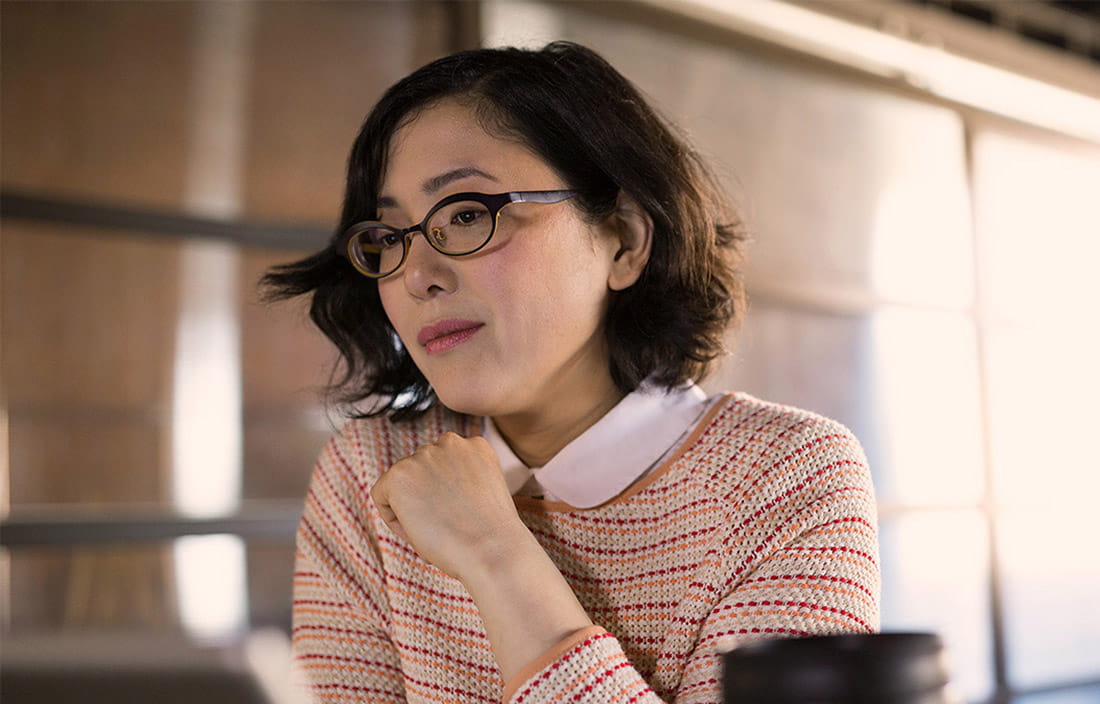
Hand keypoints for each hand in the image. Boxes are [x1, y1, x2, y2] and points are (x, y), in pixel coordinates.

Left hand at [370, 432, 527, 580]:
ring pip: (401, 485)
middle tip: (446, 529)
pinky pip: (381, 496)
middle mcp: (449, 443)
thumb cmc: (491, 535)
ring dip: (411, 509)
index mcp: (475, 445)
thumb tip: (431, 489)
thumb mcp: (484, 493)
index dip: (445, 497)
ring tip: (435, 532)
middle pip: (420, 473)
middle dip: (426, 500)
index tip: (456, 518)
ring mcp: (422, 456)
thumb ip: (461, 480)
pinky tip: (418, 531)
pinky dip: (393, 519)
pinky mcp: (399, 474)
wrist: (492, 551)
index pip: (443, 466)